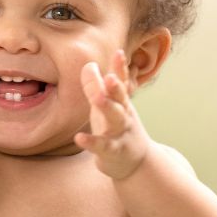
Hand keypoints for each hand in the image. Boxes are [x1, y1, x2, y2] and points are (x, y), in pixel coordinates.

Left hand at [75, 50, 151, 179]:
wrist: (137, 162)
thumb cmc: (118, 128)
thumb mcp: (111, 106)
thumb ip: (100, 86)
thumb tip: (89, 64)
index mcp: (122, 102)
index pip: (122, 82)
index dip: (121, 68)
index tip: (119, 53)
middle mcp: (124, 114)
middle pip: (121, 98)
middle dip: (116, 87)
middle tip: (110, 77)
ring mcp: (120, 133)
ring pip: (116, 119)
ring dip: (108, 107)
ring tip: (97, 98)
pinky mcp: (114, 151)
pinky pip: (103, 146)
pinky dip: (92, 142)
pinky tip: (79, 138)